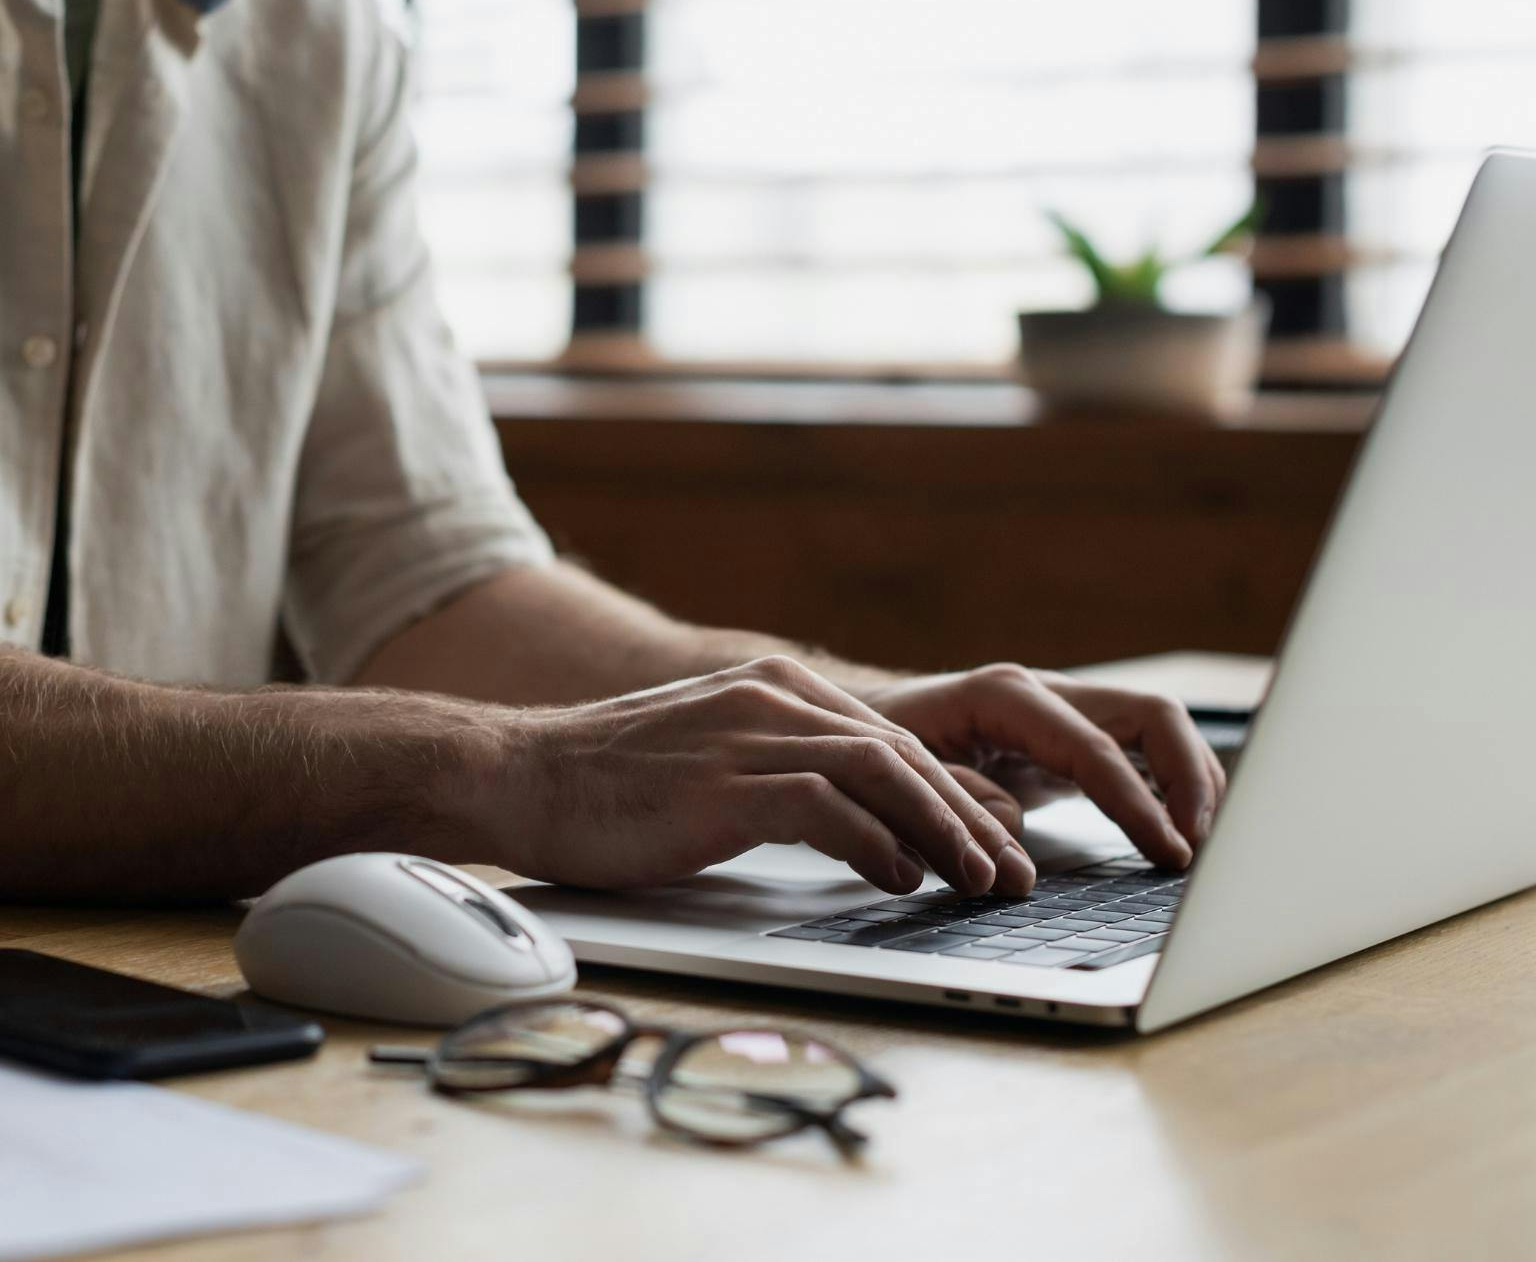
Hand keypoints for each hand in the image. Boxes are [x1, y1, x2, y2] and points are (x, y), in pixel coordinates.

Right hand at [486, 656, 1036, 896]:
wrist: (521, 774)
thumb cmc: (615, 784)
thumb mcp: (717, 758)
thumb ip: (790, 773)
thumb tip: (870, 825)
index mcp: (777, 686)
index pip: (894, 740)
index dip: (955, 795)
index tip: (995, 844)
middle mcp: (772, 697)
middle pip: (903, 753)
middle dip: (969, 817)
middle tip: (1012, 872)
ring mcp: (746, 734)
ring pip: (880, 773)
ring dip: (942, 831)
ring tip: (978, 880)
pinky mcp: (720, 783)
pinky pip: (823, 807)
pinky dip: (875, 843)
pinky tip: (900, 878)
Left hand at [859, 665, 1226, 868]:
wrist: (858, 721)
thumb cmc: (875, 748)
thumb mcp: (901, 776)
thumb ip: (958, 801)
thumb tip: (1014, 833)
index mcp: (1006, 697)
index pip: (1097, 750)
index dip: (1140, 804)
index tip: (1170, 853)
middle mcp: (1046, 693)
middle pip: (1153, 716)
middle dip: (1191, 779)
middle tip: (1202, 848)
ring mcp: (1064, 712)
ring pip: (1159, 729)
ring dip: (1193, 782)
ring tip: (1202, 846)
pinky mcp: (1070, 738)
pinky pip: (1141, 752)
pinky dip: (1170, 786)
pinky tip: (1179, 831)